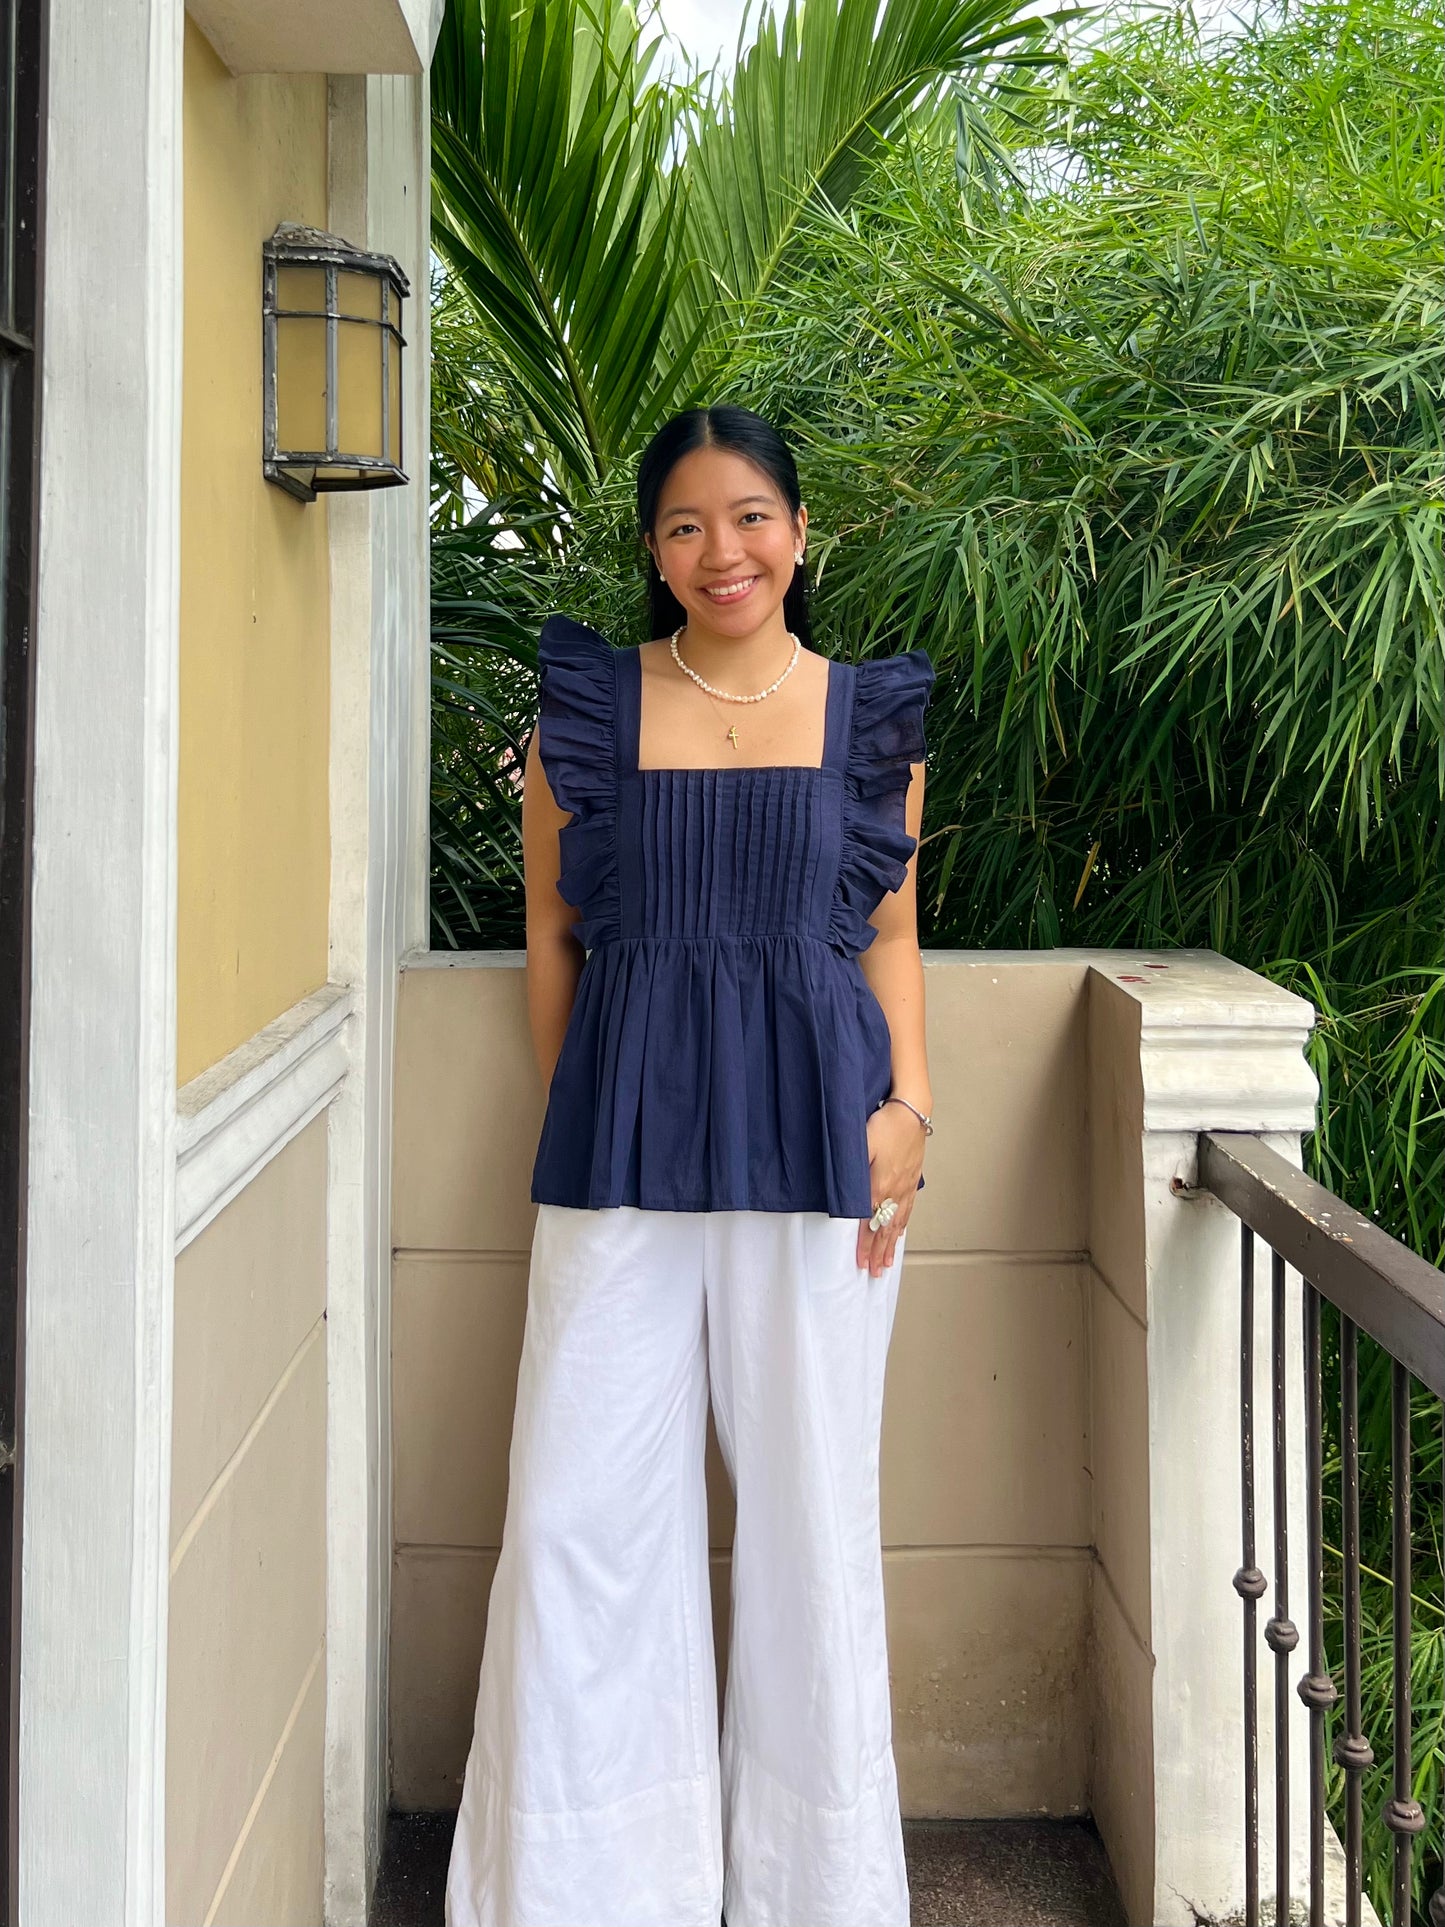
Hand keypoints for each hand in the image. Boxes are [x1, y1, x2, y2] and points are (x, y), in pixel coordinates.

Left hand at [856, 1099, 925, 1276]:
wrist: (912, 1112)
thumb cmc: (885, 1124)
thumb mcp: (861, 1144)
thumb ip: (852, 1171)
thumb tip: (845, 1194)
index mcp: (879, 1186)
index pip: (868, 1223)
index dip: (864, 1245)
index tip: (860, 1263)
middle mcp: (894, 1191)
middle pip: (884, 1229)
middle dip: (878, 1252)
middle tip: (874, 1273)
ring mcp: (905, 1187)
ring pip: (897, 1223)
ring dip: (891, 1245)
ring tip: (887, 1263)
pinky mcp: (912, 1180)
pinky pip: (908, 1209)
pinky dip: (903, 1226)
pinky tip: (900, 1233)